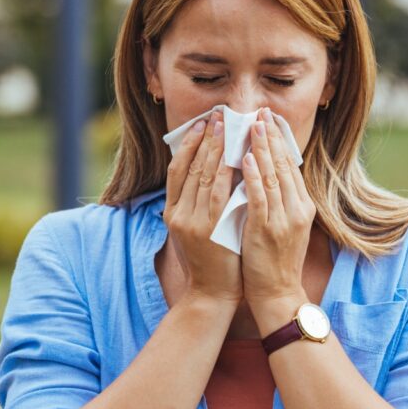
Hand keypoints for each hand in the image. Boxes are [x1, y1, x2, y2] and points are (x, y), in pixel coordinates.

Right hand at [163, 110, 241, 304]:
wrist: (211, 292)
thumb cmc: (209, 260)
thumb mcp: (195, 229)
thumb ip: (196, 203)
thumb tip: (208, 171)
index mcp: (171, 212)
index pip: (177, 169)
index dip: (189, 144)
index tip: (202, 124)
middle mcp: (177, 213)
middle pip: (190, 166)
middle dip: (205, 138)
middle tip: (217, 116)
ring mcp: (191, 221)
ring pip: (203, 175)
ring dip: (216, 148)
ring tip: (227, 126)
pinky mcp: (208, 229)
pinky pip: (218, 192)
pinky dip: (226, 171)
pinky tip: (236, 155)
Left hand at [239, 108, 315, 319]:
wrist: (277, 293)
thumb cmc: (275, 260)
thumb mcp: (284, 225)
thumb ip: (279, 200)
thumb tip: (265, 172)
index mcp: (303, 206)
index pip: (290, 166)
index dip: (279, 141)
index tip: (269, 120)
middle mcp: (297, 209)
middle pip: (283, 165)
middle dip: (271, 137)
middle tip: (260, 112)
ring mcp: (283, 219)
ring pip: (272, 175)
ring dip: (261, 148)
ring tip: (252, 126)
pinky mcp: (267, 229)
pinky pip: (259, 196)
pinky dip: (252, 175)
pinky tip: (244, 157)